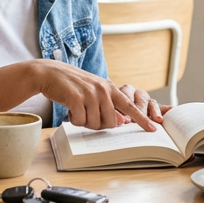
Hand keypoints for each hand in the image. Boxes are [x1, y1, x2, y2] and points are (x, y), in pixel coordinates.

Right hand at [28, 60, 158, 131]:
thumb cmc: (73, 85)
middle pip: (110, 123)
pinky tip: (70, 109)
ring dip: (84, 122)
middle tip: (87, 115)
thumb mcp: (94, 92)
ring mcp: (90, 93)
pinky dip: (74, 120)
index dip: (142, 119)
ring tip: (77, 109)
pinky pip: (80, 121)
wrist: (50, 73)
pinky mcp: (76, 98)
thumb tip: (120, 122)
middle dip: (98, 124)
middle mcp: (103, 90)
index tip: (154, 129)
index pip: (130, 106)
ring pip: (95, 124)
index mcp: (110, 88)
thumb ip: (108, 105)